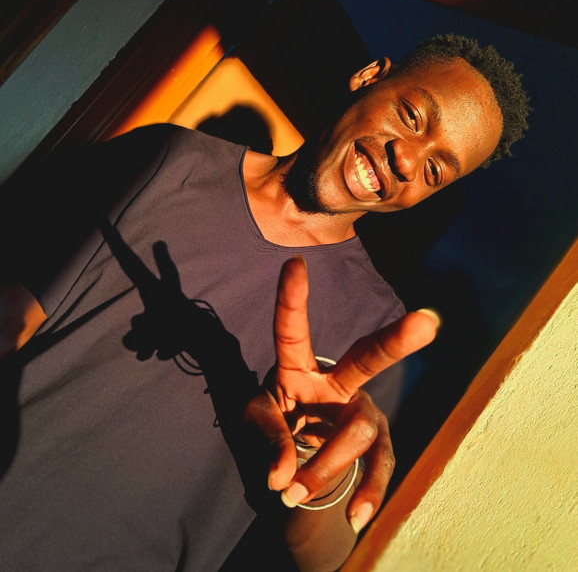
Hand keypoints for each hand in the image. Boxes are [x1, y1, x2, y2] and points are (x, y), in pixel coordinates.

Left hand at [245, 256, 438, 531]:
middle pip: (369, 358)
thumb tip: (281, 477)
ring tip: (293, 492)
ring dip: (325, 464)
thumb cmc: (276, 424)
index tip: (293, 263)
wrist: (301, 452)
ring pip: (358, 432)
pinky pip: (381, 468)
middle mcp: (339, 383)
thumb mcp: (258, 421)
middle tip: (427, 321)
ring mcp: (363, 412)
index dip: (292, 299)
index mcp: (300, 368)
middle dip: (396, 341)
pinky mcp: (377, 445)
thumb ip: (268, 440)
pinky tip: (355, 514)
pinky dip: (367, 492)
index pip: (293, 331)